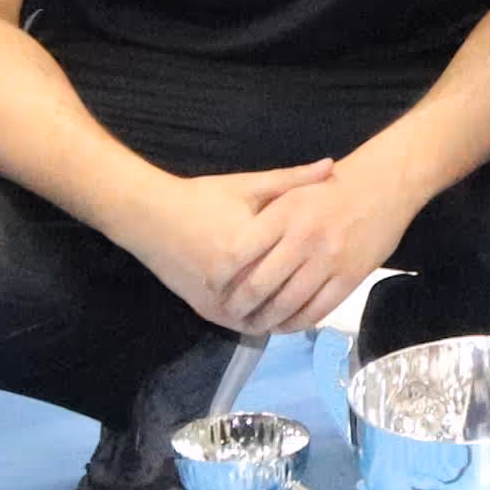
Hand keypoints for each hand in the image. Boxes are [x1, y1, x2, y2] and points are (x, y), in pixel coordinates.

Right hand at [121, 161, 334, 314]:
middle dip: (306, 293)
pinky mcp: (204, 311)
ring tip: (310, 301)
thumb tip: (332, 166)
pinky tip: (280, 311)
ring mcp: (215, 300)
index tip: (341, 258)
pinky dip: (262, 320)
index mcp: (243, 246)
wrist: (148, 216)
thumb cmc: (201, 197)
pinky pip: (241, 323)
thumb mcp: (247, 185)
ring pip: (262, 317)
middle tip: (331, 286)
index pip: (293, 264)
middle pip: (280, 295)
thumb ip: (291, 180)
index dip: (319, 265)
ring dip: (284, 312)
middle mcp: (229, 279)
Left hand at [217, 154, 422, 335]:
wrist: (386, 184)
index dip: (221, 274)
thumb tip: (230, 245)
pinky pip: (318, 309)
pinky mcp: (351, 276)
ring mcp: (330, 259)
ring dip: (266, 320)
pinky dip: (297, 322)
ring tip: (253, 324)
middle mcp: (305, 236)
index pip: (241, 251)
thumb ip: (266, 212)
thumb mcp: (296, 189)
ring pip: (288, 302)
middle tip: (229, 312)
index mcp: (286, 211)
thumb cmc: (335, 187)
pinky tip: (285, 324)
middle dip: (239, 304)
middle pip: (260, 283)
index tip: (211, 285)